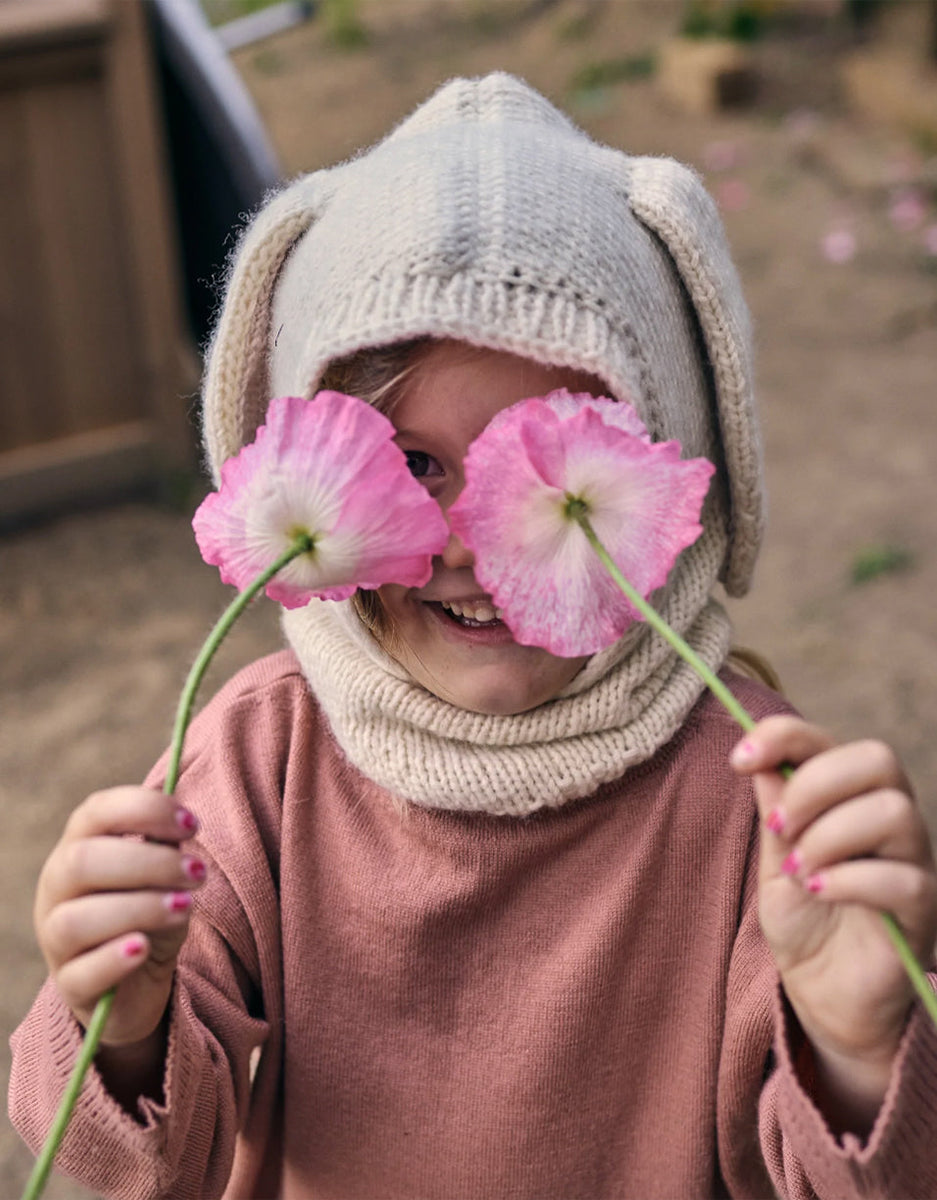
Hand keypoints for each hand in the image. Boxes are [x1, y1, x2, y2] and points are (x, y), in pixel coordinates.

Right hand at [34, 787, 205, 1047]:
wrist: (136, 981)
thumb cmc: (149, 913)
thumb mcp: (164, 877)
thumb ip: (166, 849)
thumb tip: (181, 822)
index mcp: (79, 846)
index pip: (96, 812)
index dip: (144, 810)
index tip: (192, 825)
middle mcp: (57, 888)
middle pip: (82, 862)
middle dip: (148, 862)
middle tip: (198, 872)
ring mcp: (56, 939)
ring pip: (76, 919)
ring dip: (140, 908)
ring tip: (185, 906)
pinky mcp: (70, 985)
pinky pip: (82, 973)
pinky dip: (114, 958)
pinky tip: (143, 948)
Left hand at [732, 717, 936, 1124]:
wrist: (825, 996)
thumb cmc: (804, 921)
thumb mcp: (775, 860)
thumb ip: (773, 811)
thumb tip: (759, 758)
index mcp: (848, 798)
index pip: (829, 740)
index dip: (785, 736)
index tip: (739, 759)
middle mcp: (888, 820)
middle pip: (877, 758)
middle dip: (814, 784)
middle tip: (779, 829)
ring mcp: (913, 862)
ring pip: (894, 810)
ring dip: (831, 835)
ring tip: (799, 871)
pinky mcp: (923, 911)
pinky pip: (903, 879)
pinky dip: (848, 880)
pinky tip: (817, 893)